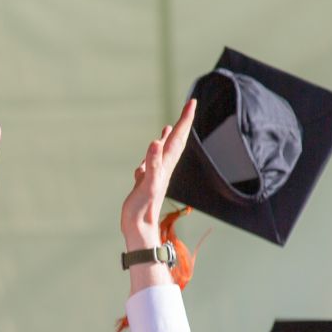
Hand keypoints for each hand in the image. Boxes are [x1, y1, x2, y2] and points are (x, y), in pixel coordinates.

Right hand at [121, 100, 197, 249]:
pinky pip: (152, 161)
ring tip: (171, 125)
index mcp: (165, 165)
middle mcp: (163, 167)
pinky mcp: (146, 181)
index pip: (178, 137)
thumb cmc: (143, 209)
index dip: (185, 119)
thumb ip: (152, 164)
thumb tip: (155, 142)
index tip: (192, 102)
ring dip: (169, 137)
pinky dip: (153, 152)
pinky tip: (152, 151)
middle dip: (182, 123)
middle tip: (189, 105)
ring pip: (165, 151)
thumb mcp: (147, 185)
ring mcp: (155, 174)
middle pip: (176, 141)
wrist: (139, 229)